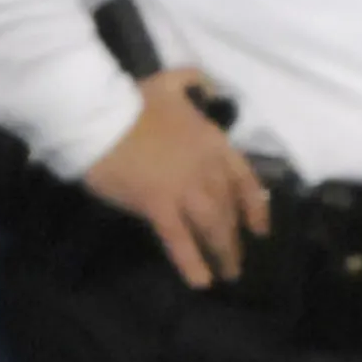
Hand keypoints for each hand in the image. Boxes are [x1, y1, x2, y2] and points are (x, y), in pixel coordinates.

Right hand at [83, 68, 269, 287]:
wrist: (100, 116)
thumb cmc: (132, 100)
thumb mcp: (171, 81)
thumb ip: (197, 82)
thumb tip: (212, 88)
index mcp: (213, 141)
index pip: (245, 179)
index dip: (256, 206)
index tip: (261, 228)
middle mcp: (206, 168)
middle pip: (229, 208)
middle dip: (236, 237)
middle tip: (238, 260)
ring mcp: (184, 188)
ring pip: (213, 226)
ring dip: (223, 252)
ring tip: (227, 274)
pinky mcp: (158, 205)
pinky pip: (180, 239)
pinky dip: (192, 262)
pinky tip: (201, 281)